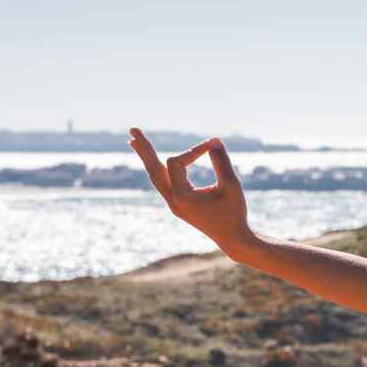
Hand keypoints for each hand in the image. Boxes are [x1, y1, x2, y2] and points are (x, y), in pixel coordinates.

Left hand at [129, 128, 254, 253]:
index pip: (177, 163)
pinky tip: (154, 161)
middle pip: (152, 168)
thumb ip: (222, 162)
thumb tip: (213, 139)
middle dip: (144, 148)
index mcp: (182, 196)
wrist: (233, 239)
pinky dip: (157, 169)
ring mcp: (173, 204)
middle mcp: (172, 200)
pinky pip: (162, 183)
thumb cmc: (234, 212)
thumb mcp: (232, 185)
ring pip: (155, 176)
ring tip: (134, 141)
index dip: (192, 151)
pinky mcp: (178, 205)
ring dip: (146, 158)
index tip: (210, 147)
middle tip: (132, 128)